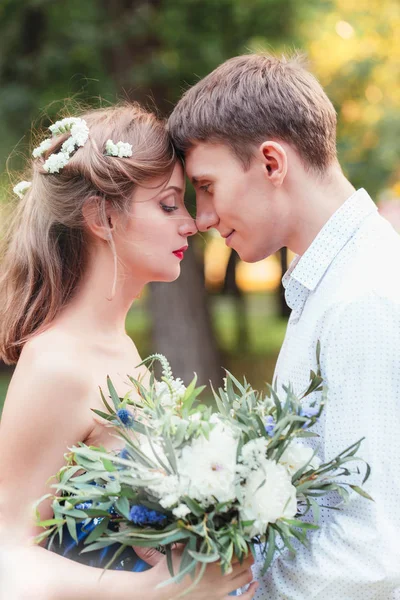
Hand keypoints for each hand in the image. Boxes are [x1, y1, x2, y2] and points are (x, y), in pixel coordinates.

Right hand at [142, 545, 257, 599]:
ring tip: (245, 562)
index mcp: (215, 559)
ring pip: (246, 578)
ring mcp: (222, 592)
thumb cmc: (171, 567)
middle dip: (247, 553)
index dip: (243, 541)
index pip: (238, 548)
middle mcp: (222, 576)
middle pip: (246, 562)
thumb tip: (208, 524)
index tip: (242, 536)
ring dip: (248, 569)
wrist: (161, 592)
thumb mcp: (185, 546)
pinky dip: (251, 592)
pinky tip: (255, 585)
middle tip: (244, 547)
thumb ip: (199, 538)